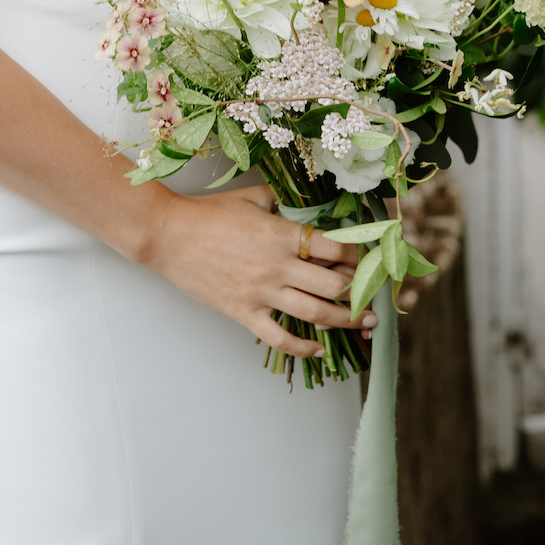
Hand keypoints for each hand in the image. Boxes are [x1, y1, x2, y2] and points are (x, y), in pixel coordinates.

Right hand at [143, 181, 376, 358]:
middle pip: (332, 285)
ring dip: (344, 321)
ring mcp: (261, 293)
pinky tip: (319, 348)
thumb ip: (283, 202)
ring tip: (364, 325)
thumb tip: (308, 207)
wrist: (169, 236)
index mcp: (281, 234)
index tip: (368, 259)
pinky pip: (281, 338)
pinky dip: (304, 348)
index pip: (333, 247)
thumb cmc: (209, 212)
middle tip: (374, 295)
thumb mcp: (252, 196)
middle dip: (359, 292)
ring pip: (314, 314)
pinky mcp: (244, 313)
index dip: (357, 255)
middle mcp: (277, 266)